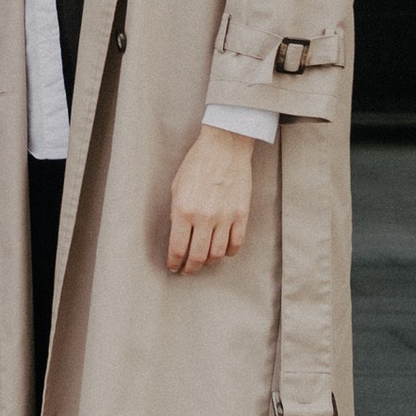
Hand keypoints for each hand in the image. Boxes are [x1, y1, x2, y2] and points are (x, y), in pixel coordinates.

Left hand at [166, 125, 252, 273]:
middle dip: (190, 268)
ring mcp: (225, 217)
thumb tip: (179, 236)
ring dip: (208, 262)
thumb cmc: (197, 163)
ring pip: (217, 254)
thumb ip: (177, 213)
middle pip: (197, 257)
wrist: (224, 145)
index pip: (177, 248)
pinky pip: (236, 243)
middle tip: (187, 270)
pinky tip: (222, 251)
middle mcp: (204, 217)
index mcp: (183, 209)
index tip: (173, 267)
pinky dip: (228, 252)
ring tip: (203, 262)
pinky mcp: (241, 214)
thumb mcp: (177, 186)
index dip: (174, 262)